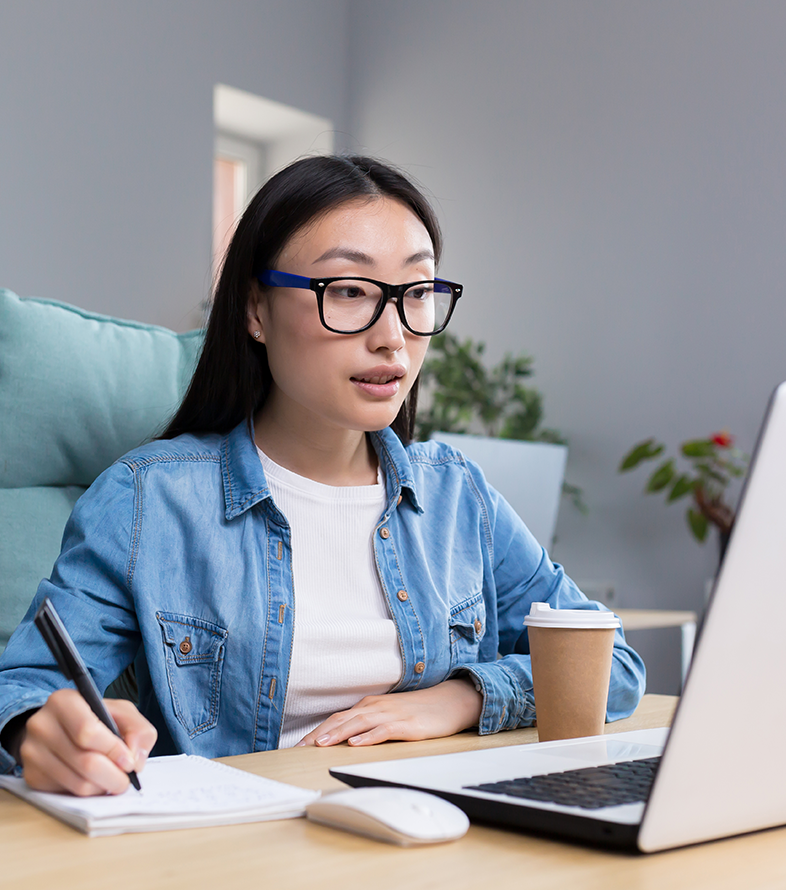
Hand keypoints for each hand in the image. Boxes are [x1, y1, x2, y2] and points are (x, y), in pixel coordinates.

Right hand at [18, 688, 156, 795]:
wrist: (60, 728)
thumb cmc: (95, 718)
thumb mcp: (120, 712)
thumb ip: (138, 729)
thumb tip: (135, 760)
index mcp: (63, 701)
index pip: (87, 732)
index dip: (113, 750)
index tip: (129, 761)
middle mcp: (42, 725)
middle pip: (84, 762)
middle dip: (113, 775)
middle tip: (125, 780)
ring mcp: (32, 752)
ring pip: (77, 783)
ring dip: (102, 786)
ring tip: (112, 779)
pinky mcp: (31, 775)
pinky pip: (66, 793)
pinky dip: (86, 792)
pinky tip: (93, 780)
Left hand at [297, 678, 482, 747]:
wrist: (448, 702)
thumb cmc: (416, 711)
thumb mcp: (387, 716)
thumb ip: (367, 724)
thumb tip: (344, 740)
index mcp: (369, 706)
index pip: (336, 719)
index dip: (317, 732)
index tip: (298, 746)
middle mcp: (376, 707)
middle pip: (342, 720)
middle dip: (319, 734)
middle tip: (299, 748)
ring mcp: (391, 715)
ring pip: (359, 723)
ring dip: (338, 734)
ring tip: (321, 744)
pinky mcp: (406, 724)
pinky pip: (384, 730)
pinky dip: (369, 736)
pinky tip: (357, 744)